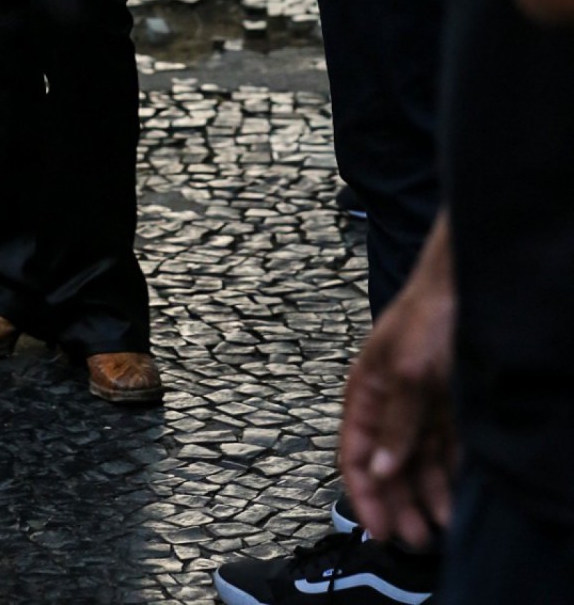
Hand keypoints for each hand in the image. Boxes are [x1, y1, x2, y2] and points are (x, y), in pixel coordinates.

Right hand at [339, 226, 456, 549]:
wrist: (470, 283)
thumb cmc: (429, 313)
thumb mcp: (408, 371)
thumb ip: (394, 422)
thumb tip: (378, 468)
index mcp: (366, 391)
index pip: (353, 452)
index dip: (362, 493)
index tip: (377, 528)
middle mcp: (391, 403)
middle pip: (386, 465)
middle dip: (397, 504)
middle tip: (414, 540)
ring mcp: (421, 406)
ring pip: (417, 464)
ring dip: (425, 497)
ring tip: (439, 527)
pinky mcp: (450, 408)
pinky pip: (445, 453)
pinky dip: (449, 479)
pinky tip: (456, 500)